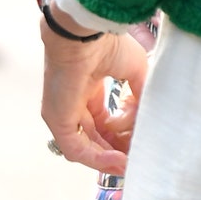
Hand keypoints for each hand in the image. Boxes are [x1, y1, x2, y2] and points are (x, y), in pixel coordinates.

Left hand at [41, 23, 149, 174]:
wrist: (85, 33)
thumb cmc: (108, 45)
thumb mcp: (136, 73)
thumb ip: (141, 100)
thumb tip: (143, 122)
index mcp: (88, 89)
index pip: (103, 124)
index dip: (123, 137)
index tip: (141, 144)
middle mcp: (74, 104)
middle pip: (95, 139)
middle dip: (118, 151)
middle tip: (138, 159)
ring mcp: (62, 113)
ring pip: (86, 148)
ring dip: (109, 161)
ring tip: (131, 165)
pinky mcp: (57, 120)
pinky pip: (76, 149)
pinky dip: (98, 159)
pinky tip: (119, 160)